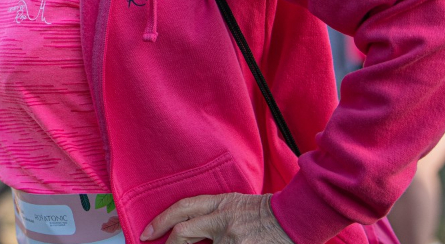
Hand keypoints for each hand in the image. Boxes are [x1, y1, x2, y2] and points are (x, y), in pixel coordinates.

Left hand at [142, 193, 292, 243]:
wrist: (298, 217)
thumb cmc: (268, 212)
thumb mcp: (236, 204)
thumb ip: (213, 214)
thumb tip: (189, 230)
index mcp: (220, 204)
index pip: (181, 210)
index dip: (160, 222)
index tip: (146, 234)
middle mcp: (222, 221)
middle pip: (183, 234)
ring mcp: (233, 240)